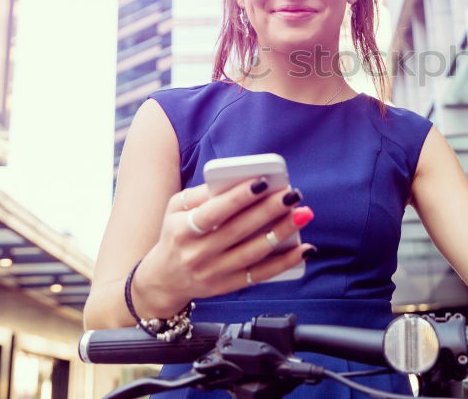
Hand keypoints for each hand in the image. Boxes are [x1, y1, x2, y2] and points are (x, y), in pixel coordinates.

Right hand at [132, 179, 314, 316]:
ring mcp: (214, 273)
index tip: (263, 182)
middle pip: (239, 230)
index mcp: (183, 230)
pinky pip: (261, 274)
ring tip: (302, 213)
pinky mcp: (228, 286)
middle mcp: (198, 253)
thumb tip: (236, 180)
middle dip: (269, 210)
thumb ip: (202, 193)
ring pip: (254, 252)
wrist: (164, 279)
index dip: (239, 197)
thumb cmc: (176, 234)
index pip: (215, 211)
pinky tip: (304, 248)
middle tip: (292, 194)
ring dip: (282, 232)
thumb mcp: (176, 209)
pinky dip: (285, 262)